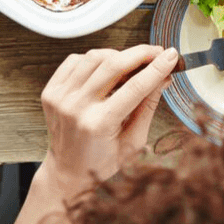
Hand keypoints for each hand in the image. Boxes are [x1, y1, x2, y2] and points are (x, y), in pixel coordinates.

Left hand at [39, 45, 178, 190]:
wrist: (67, 172)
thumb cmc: (102, 162)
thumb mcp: (134, 141)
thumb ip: (148, 107)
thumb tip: (164, 78)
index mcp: (99, 124)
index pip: (135, 87)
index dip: (157, 68)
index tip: (172, 56)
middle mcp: (76, 107)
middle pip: (113, 64)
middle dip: (140, 53)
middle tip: (157, 52)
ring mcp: (60, 98)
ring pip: (94, 57)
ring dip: (118, 54)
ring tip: (132, 64)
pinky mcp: (51, 92)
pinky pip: (74, 60)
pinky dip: (94, 59)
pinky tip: (105, 69)